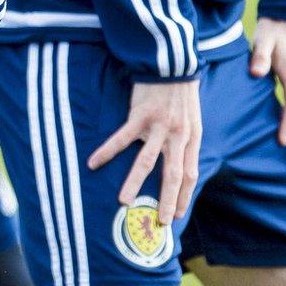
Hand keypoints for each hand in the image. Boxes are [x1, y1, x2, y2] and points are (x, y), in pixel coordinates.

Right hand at [86, 78, 199, 225]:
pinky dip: (107, 151)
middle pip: (172, 173)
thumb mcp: (192, 119)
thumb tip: (179, 166)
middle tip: (159, 220)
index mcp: (191, 137)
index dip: (183, 196)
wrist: (172, 65)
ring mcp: (158, 126)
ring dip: (134, 182)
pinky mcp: (140, 115)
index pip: (190, 173)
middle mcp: (177, 135)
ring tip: (124, 202)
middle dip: (166, 199)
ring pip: (146, 160)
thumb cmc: (181, 94)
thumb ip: (185, 142)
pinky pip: (122, 138)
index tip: (176, 214)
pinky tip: (93, 163)